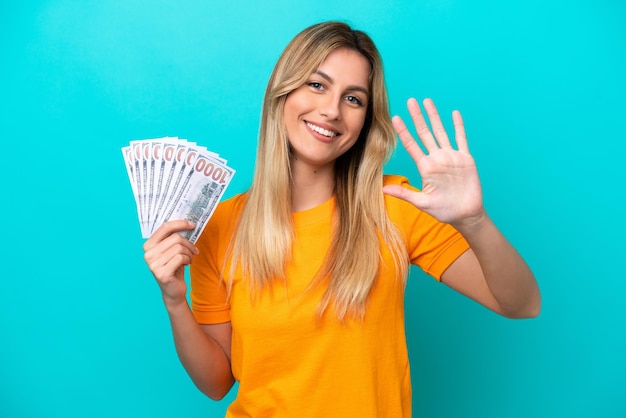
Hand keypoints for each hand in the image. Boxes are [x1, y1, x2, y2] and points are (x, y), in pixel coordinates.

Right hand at [143, 220, 198, 305]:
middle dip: (188, 244)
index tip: (192, 225)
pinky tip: (187, 264)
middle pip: (175, 238)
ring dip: (189, 253)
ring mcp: (153, 264)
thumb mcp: (172, 251)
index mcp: (149, 245)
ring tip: (190, 259)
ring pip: (179, 248)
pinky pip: (180, 258)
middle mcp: (148, 254)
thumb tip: (188, 224)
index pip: (165, 228)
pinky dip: (188, 259)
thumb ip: (173, 239)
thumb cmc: (174, 267)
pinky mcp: (162, 273)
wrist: (173, 290)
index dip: (180, 223)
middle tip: (194, 250)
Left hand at [383, 98, 484, 230]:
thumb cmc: (444, 210)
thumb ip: (404, 194)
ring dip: (434, 116)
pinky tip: (454, 113)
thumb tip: (383, 190)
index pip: (411, 145)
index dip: (403, 131)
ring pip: (441, 131)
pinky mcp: (465, 159)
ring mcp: (451, 157)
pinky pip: (461, 139)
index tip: (395, 118)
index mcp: (425, 167)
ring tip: (427, 101)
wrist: (465, 214)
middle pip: (425, 133)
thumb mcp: (422, 203)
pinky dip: (458, 126)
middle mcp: (436, 158)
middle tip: (410, 101)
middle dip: (417, 117)